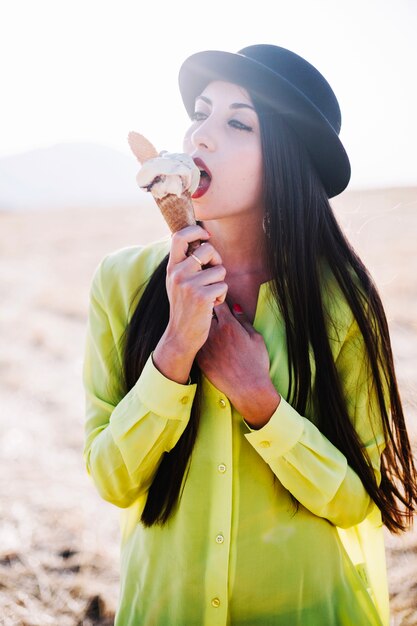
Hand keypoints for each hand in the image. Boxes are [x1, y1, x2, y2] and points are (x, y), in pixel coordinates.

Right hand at [153, 225, 227, 383]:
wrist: (181, 335)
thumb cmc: (184, 307)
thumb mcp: (177, 282)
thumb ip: (185, 263)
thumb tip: (202, 240)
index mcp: (171, 267)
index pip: (179, 236)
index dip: (196, 231)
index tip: (205, 237)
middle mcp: (178, 273)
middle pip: (208, 249)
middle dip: (217, 260)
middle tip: (212, 274)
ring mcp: (189, 285)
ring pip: (220, 270)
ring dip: (219, 283)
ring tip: (208, 295)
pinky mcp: (202, 296)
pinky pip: (223, 286)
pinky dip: (221, 297)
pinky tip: (211, 305)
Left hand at [196, 302, 280, 427]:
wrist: (247, 388)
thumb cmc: (256, 362)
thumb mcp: (256, 338)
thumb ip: (244, 320)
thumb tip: (235, 307)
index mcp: (229, 325)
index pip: (218, 303)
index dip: (219, 300)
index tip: (220, 302)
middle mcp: (214, 333)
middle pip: (204, 313)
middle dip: (207, 311)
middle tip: (211, 313)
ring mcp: (205, 346)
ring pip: (198, 328)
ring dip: (201, 325)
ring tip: (207, 328)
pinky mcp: (200, 358)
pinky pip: (196, 343)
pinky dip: (199, 340)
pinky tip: (206, 344)